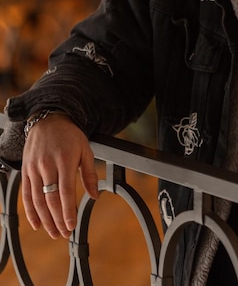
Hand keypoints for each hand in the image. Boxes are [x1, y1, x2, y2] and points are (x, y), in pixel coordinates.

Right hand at [21, 114, 98, 238]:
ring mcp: (34, 168)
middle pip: (51, 199)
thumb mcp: (85, 149)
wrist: (48, 120)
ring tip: (54, 232)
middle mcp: (47, 165)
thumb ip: (89, 173)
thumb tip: (95, 195)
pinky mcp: (26, 170)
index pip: (66, 191)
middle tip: (65, 233)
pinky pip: (26, 194)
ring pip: (38, 200)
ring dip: (45, 219)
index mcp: (65, 160)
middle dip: (58, 219)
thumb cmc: (69, 136)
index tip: (71, 226)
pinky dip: (30, 211)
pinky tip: (37, 224)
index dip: (68, 211)